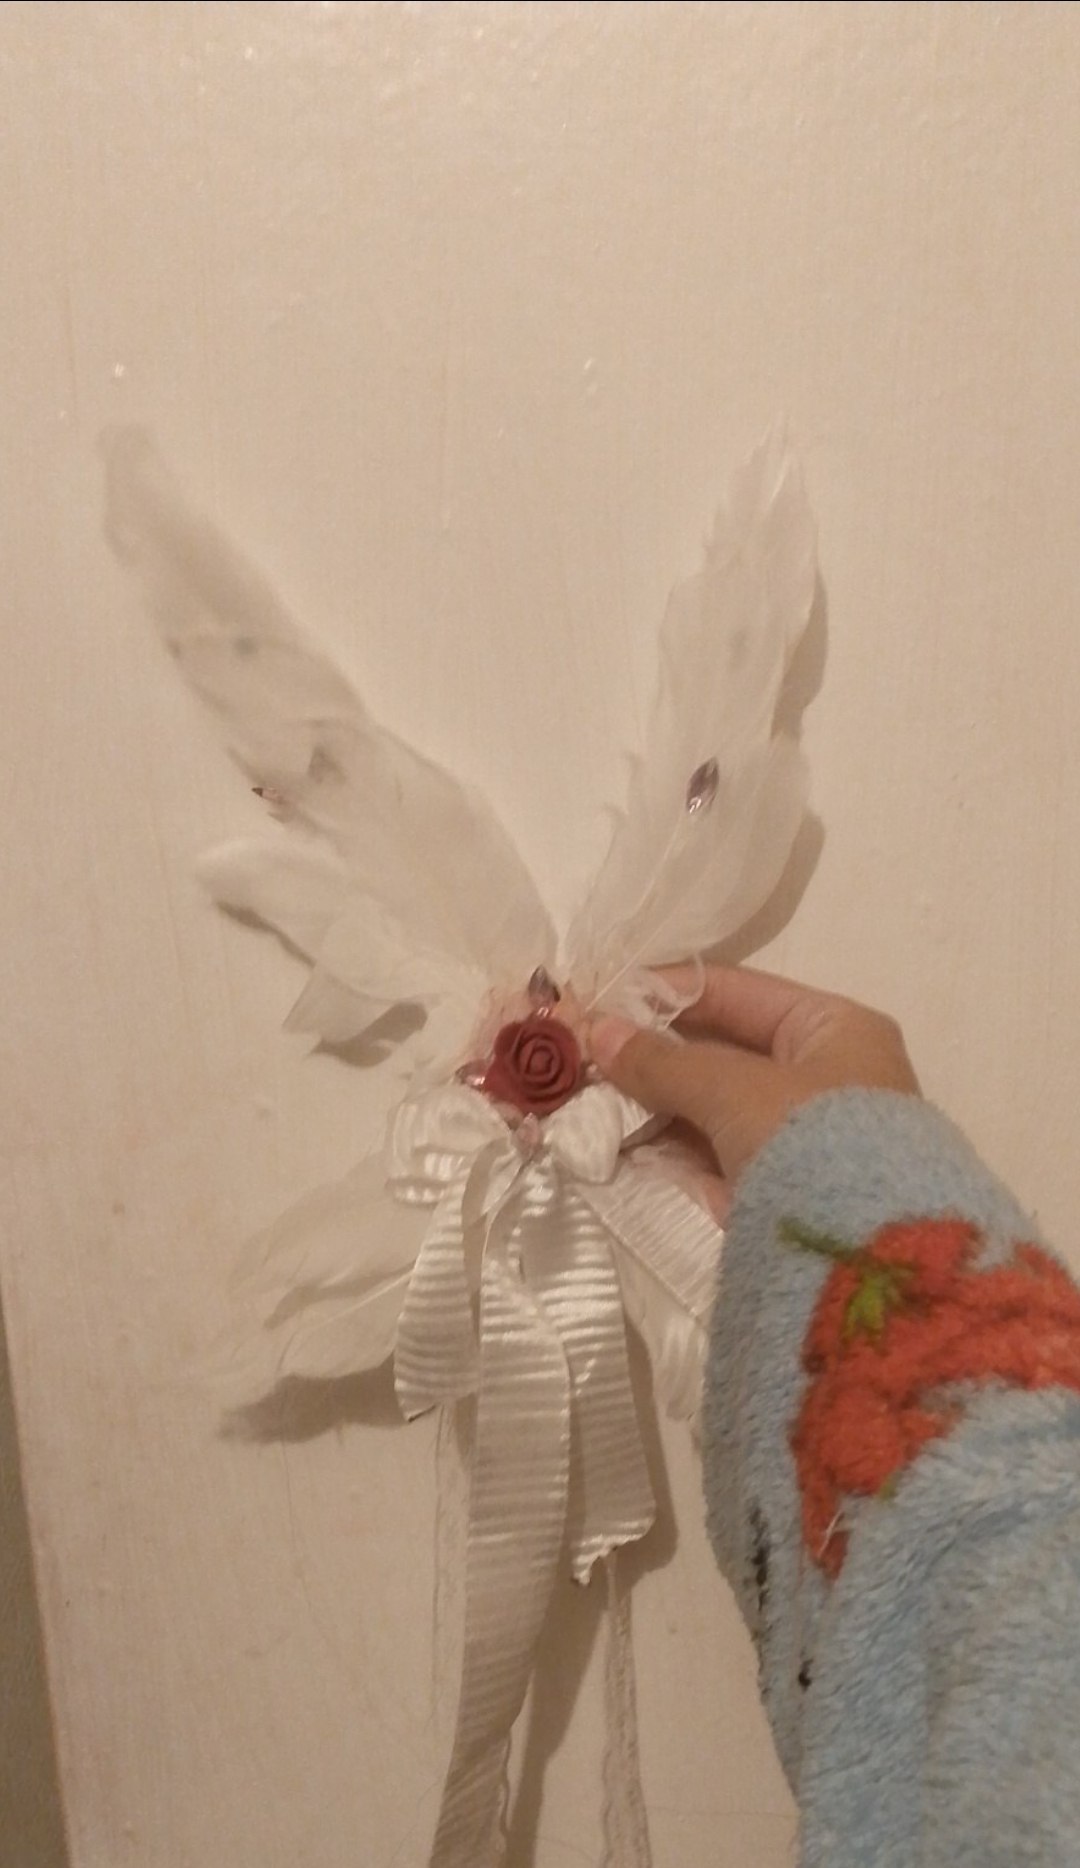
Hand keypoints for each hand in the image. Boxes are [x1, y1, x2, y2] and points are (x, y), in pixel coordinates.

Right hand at [586, 964, 919, 1218]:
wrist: (870, 1261)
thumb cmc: (813, 1142)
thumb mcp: (735, 1090)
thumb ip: (664, 1062)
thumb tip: (597, 1032)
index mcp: (834, 1029)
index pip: (736, 991)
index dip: (665, 992)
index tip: (600, 997)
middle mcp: (824, 1076)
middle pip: (721, 1052)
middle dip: (651, 1056)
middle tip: (582, 1054)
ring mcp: (802, 1139)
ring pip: (712, 1109)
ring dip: (652, 1105)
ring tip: (585, 1099)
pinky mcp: (778, 1192)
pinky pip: (714, 1158)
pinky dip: (669, 1151)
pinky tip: (617, 1145)